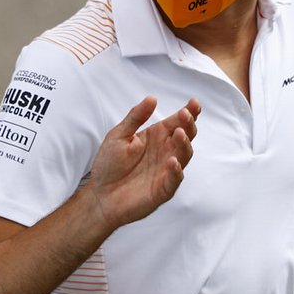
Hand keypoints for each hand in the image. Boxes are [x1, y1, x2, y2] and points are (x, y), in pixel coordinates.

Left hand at [84, 96, 199, 228]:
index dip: (188, 112)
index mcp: (156, 136)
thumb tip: (152, 98)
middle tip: (185, 115)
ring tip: (179, 133)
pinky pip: (175, 179)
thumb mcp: (118, 135)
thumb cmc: (109, 165)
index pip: (177, 121)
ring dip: (184, 144)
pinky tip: (172, 161)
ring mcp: (166, 170)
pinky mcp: (163, 189)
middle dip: (189, 124)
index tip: (193, 102)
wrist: (100, 195)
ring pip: (184, 155)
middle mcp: (165, 151)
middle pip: (186, 135)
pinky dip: (176, 170)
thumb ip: (136, 117)